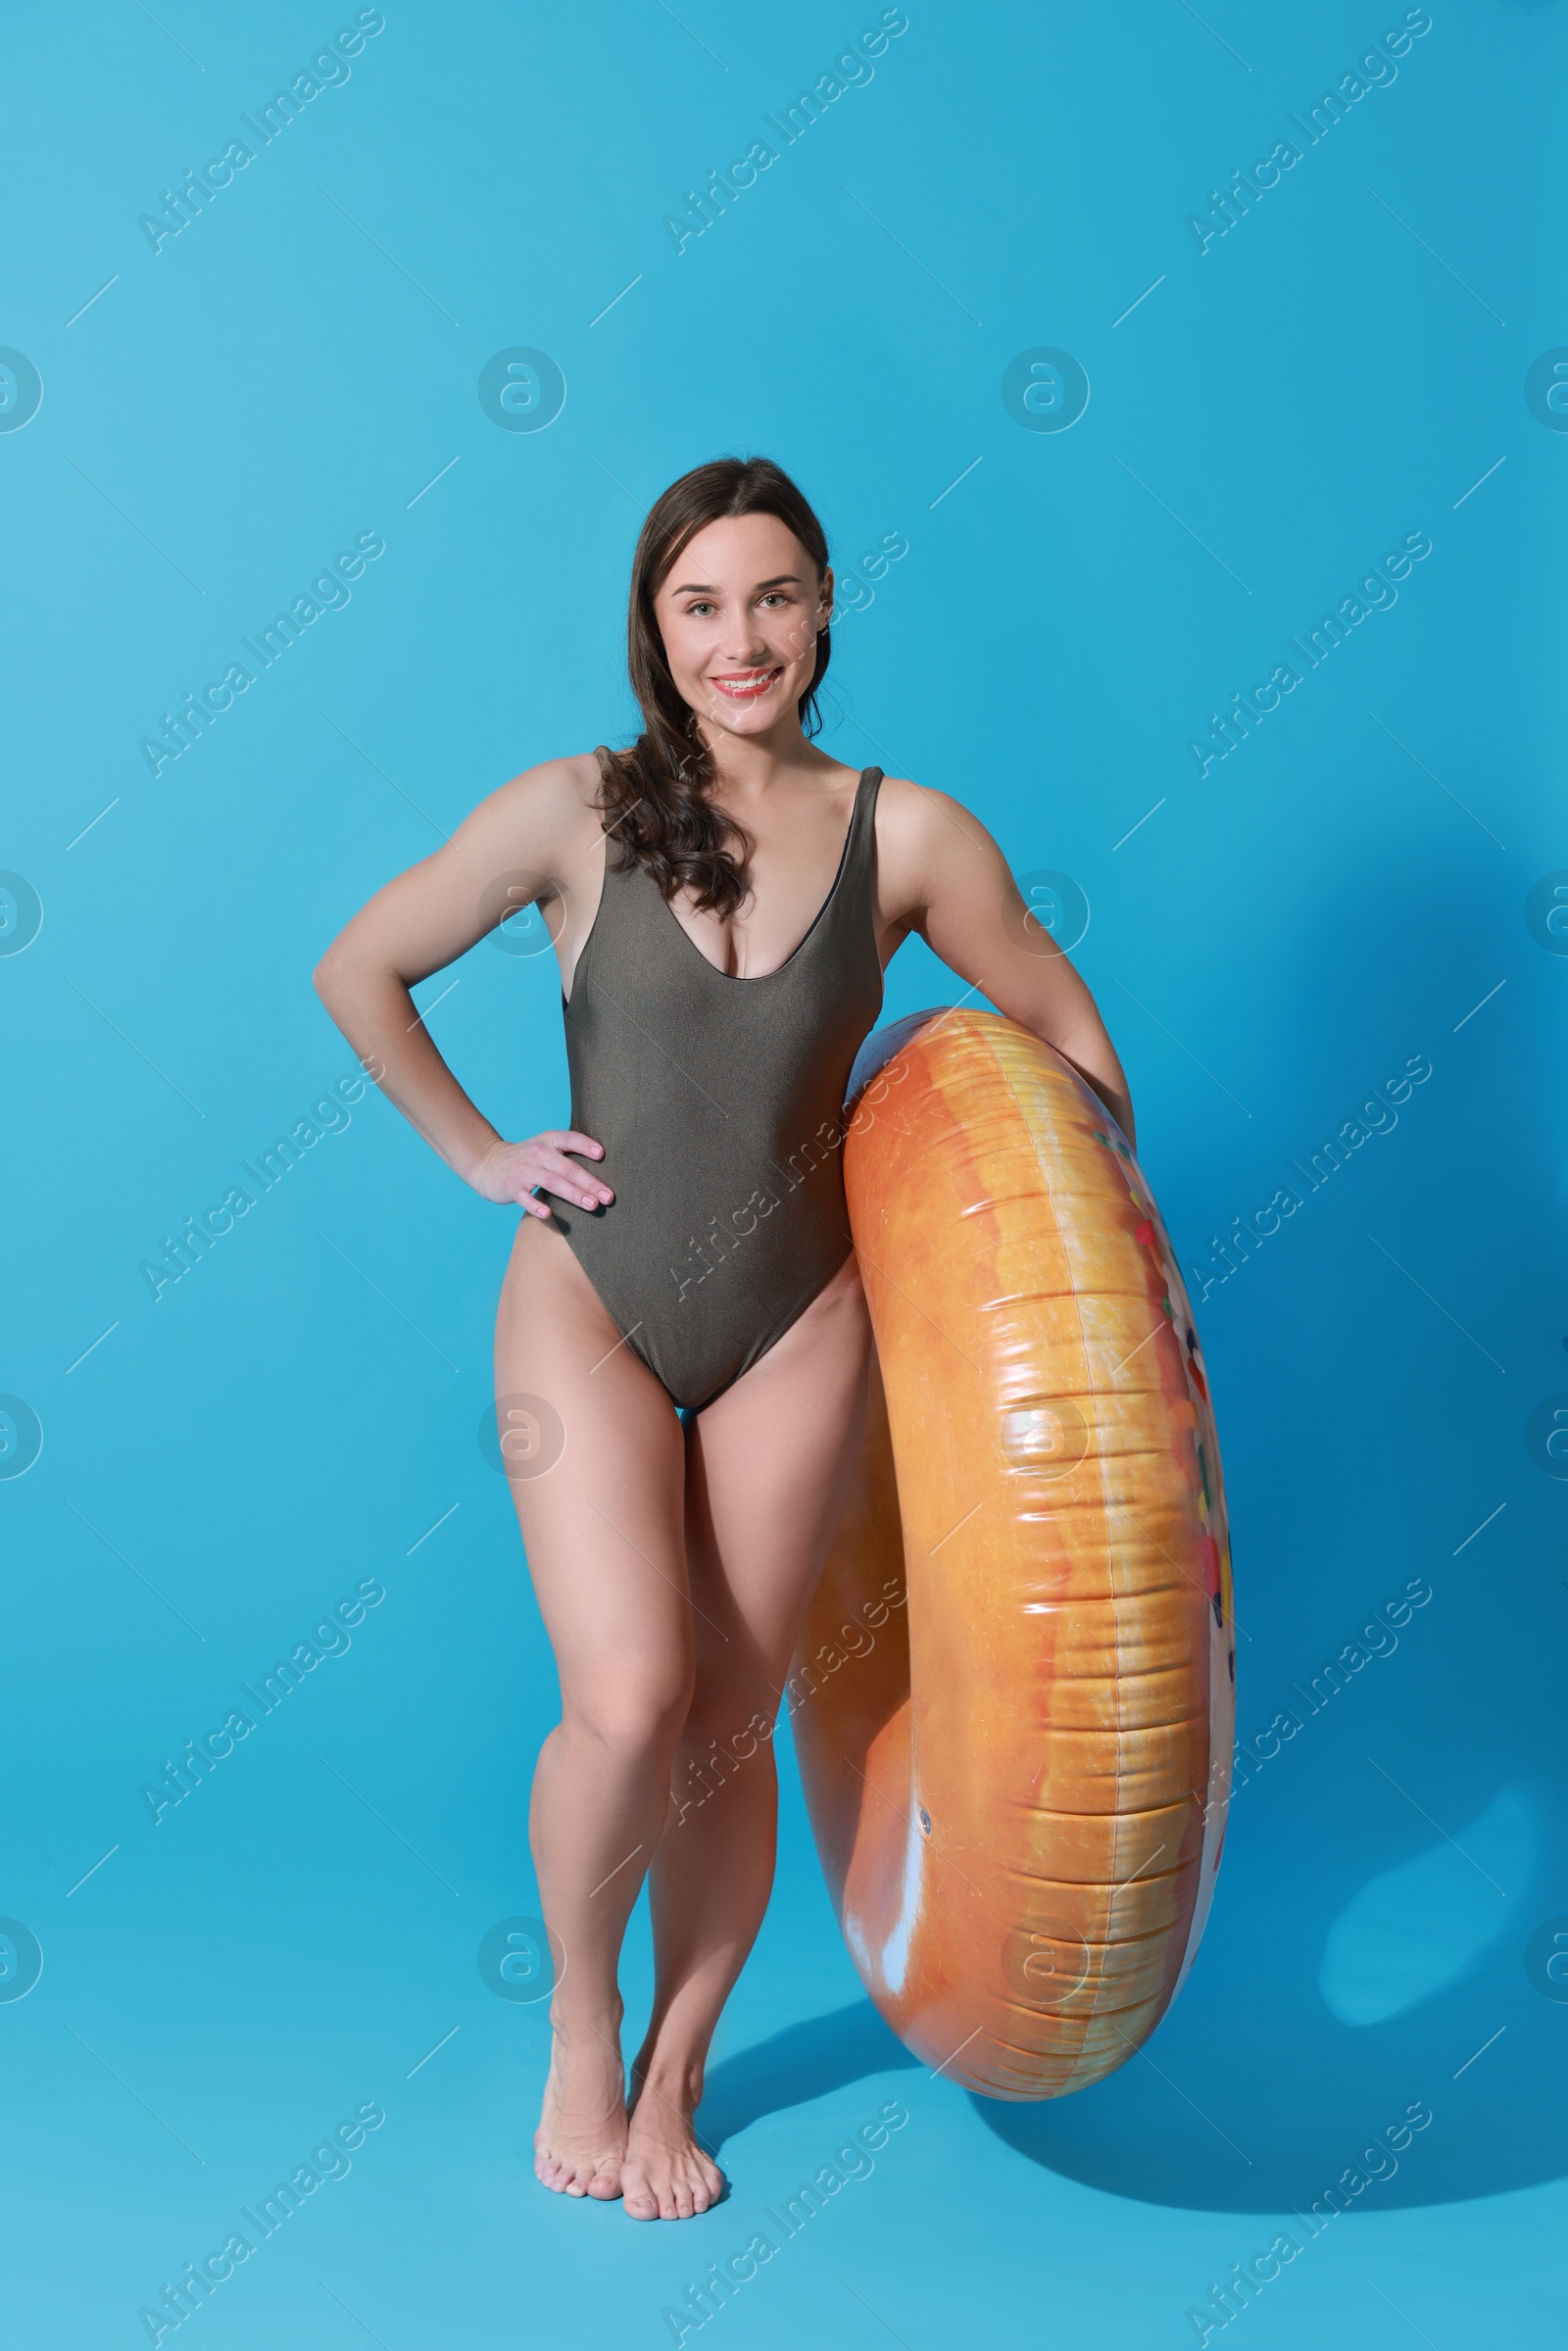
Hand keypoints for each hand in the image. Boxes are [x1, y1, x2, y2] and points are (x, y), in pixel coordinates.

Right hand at [469, 1131, 613, 1218]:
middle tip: (609, 1196)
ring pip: (552, 1183)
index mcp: (549, 1141)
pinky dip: (537, 1207)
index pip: (570, 1139)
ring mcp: (524, 1171)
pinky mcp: (512, 1188)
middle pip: (567, 1168)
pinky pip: (526, 1198)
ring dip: (574, 1194)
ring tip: (593, 1205)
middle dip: (590, 1182)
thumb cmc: (529, 1158)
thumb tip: (608, 1165)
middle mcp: (538, 1153)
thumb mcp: (546, 1146)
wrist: (488, 1163)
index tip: (601, 1154)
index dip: (585, 1145)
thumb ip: (569, 1152)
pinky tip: (548, 1215)